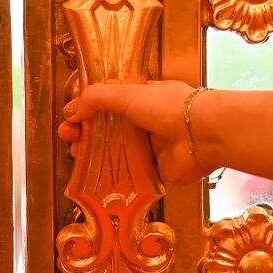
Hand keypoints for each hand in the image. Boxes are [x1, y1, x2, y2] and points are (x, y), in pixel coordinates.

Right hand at [60, 80, 214, 184]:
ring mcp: (149, 147)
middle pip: (106, 129)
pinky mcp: (154, 171)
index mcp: (140, 98)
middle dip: (84, 134)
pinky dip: (111, 176)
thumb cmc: (168, 107)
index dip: (85, 111)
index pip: (106, 103)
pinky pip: (128, 175)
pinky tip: (94, 178)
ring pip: (114, 152)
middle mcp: (143, 122)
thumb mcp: (128, 94)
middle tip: (68, 140)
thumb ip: (97, 99)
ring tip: (77, 158)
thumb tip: (69, 111)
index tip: (69, 120)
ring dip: (93, 155)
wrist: (204, 135)